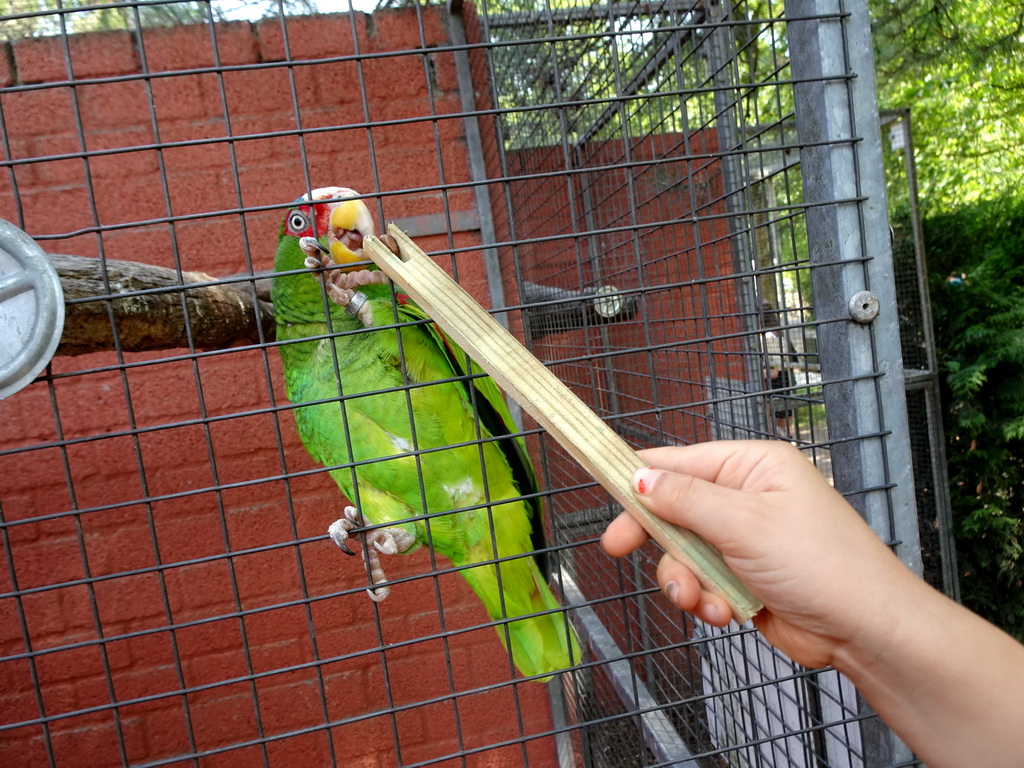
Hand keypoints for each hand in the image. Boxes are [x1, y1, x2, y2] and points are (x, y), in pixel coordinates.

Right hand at [601, 440, 918, 668]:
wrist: (866, 631)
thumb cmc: (824, 563)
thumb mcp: (746, 523)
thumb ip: (686, 500)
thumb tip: (639, 478)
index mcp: (752, 467)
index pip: (680, 462)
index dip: (639, 476)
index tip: (601, 486)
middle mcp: (745, 498)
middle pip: (673, 509)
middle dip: (655, 537)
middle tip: (617, 549)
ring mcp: (742, 540)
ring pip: (681, 553)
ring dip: (683, 579)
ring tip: (701, 599)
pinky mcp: (741, 578)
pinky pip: (700, 583)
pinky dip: (704, 600)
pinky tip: (724, 613)